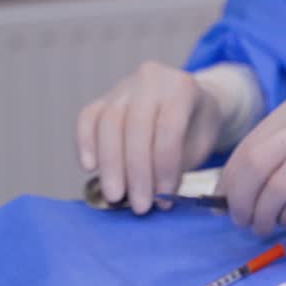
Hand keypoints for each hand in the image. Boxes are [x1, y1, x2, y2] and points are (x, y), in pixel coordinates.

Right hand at [76, 61, 223, 213]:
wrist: (189, 103)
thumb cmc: (196, 130)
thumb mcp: (200, 145)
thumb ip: (178, 165)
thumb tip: (153, 197)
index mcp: (182, 87)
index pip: (168, 129)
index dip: (164, 167)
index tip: (163, 199)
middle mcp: (151, 79)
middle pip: (136, 126)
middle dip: (136, 171)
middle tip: (138, 206)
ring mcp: (124, 86)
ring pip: (109, 122)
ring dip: (110, 165)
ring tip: (115, 196)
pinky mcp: (103, 98)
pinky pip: (88, 118)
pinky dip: (86, 143)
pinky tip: (90, 168)